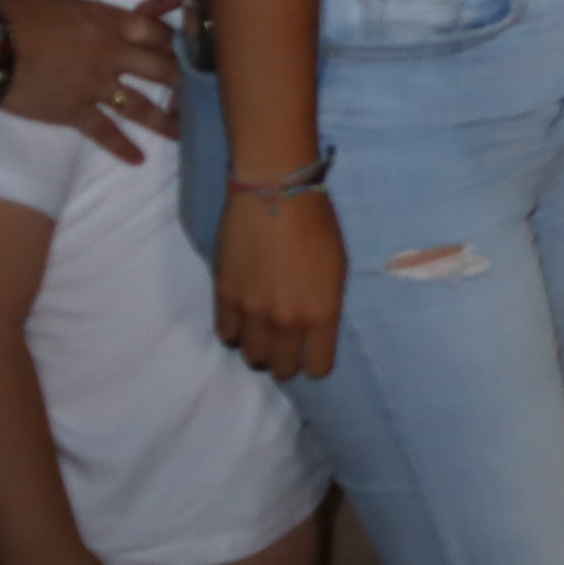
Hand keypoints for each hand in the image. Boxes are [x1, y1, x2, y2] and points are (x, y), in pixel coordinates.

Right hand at [0, 0, 181, 163]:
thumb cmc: (12, 11)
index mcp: (108, 21)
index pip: (154, 30)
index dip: (174, 39)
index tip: (193, 49)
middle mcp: (111, 54)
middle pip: (160, 67)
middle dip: (184, 79)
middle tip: (206, 91)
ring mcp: (96, 86)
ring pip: (141, 105)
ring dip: (166, 119)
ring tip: (187, 132)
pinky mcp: (75, 112)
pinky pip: (104, 132)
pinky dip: (121, 147)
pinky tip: (138, 160)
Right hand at [214, 185, 346, 381]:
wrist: (275, 195)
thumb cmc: (318, 224)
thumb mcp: (338, 268)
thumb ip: (325, 305)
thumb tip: (313, 327)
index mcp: (321, 314)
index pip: (318, 367)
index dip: (315, 362)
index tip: (312, 351)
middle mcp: (287, 322)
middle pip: (281, 369)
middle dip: (285, 361)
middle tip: (285, 344)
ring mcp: (253, 313)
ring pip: (252, 357)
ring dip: (259, 348)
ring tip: (263, 330)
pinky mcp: (225, 299)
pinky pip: (226, 335)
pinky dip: (235, 332)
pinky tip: (242, 319)